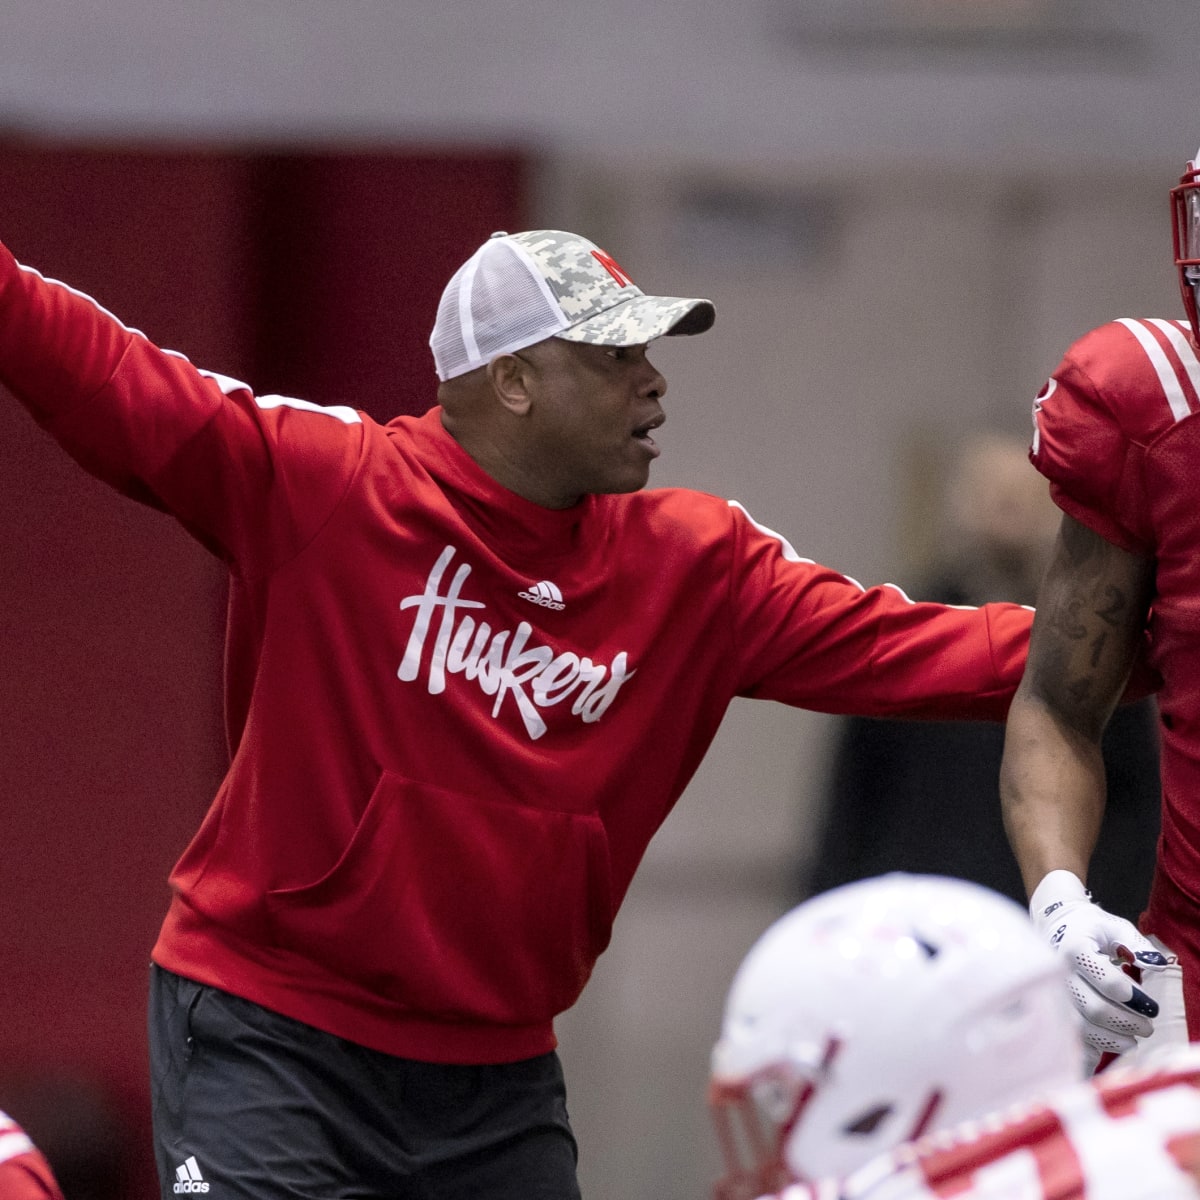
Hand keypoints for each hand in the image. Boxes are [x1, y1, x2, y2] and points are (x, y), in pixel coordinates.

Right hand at [1030, 870, 1172, 1072]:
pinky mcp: (1051, 1006)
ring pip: (1082, 1027)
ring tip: (1133, 1039)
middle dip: (1127, 1023)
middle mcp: (1060, 972)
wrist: (1054, 924)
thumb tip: (1156, 964)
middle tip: (1148, 1027)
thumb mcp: (1114, 927)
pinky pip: (1070, 1035)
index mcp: (1076, 948)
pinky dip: (1091, 1046)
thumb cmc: (1089, 928)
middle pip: (1095, 1009)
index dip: (1134, 998)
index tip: (1152, 1007)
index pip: (1107, 981)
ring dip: (1112, 1039)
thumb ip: (1137, 944)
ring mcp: (1053, 992)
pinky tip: (1110, 1043)